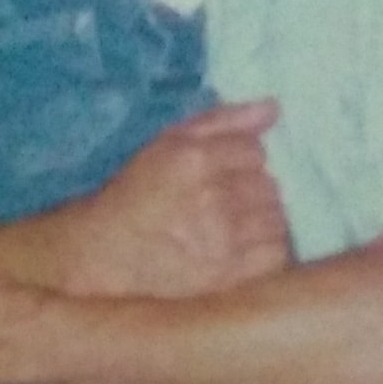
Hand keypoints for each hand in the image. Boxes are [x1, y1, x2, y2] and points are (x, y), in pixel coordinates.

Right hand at [62, 101, 290, 297]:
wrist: (105, 253)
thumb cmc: (137, 193)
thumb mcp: (168, 142)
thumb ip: (222, 121)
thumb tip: (274, 107)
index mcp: (194, 160)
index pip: (254, 150)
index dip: (243, 160)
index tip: (226, 172)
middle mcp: (212, 198)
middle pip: (268, 185)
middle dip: (253, 190)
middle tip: (231, 201)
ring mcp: (222, 241)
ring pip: (277, 219)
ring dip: (263, 219)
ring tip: (239, 225)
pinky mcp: (228, 276)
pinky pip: (275, 254)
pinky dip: (267, 248)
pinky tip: (247, 247)